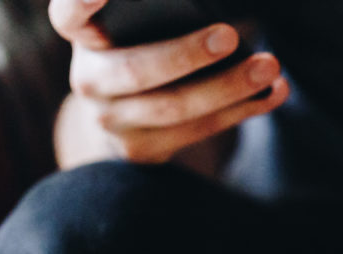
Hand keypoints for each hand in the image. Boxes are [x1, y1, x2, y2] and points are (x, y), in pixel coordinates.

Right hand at [49, 0, 288, 163]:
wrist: (125, 111)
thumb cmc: (143, 44)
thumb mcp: (137, 23)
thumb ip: (162, 12)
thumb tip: (224, 6)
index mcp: (82, 35)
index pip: (68, 16)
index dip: (81, 2)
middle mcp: (87, 78)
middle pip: (135, 71)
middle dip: (186, 55)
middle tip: (229, 36)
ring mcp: (111, 120)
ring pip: (174, 108)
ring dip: (229, 88)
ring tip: (270, 67)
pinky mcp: (141, 151)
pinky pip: (197, 131)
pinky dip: (241, 110)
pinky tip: (273, 93)